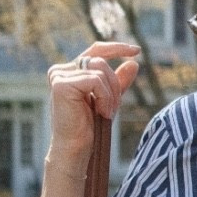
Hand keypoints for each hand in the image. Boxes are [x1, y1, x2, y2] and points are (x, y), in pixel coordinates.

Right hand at [46, 42, 141, 167]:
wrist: (76, 148)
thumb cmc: (90, 127)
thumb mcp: (109, 99)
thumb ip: (119, 81)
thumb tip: (134, 63)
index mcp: (70, 71)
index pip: (95, 51)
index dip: (116, 48)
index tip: (137, 51)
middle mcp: (61, 70)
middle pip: (100, 62)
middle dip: (114, 84)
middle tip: (113, 109)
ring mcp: (59, 76)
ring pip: (99, 70)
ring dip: (110, 94)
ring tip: (106, 113)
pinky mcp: (61, 84)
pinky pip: (95, 80)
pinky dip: (104, 97)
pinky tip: (101, 112)